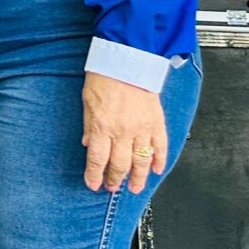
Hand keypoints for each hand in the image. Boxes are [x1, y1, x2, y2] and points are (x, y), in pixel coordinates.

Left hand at [82, 72, 167, 193]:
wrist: (128, 60)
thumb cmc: (105, 76)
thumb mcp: (87, 101)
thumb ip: (89, 126)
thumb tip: (88, 144)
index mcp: (102, 126)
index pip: (97, 159)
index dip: (95, 175)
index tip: (93, 184)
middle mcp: (123, 131)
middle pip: (119, 165)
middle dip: (115, 180)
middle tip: (113, 188)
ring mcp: (142, 129)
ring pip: (142, 162)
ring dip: (139, 178)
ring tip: (136, 188)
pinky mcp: (157, 123)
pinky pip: (160, 147)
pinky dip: (160, 161)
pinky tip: (157, 170)